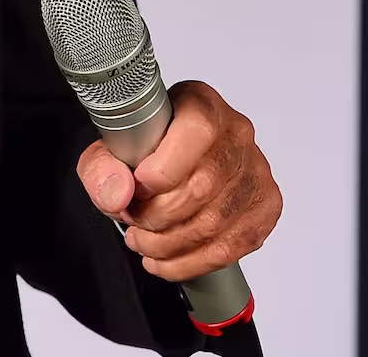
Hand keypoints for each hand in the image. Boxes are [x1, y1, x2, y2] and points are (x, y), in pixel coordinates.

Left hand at [78, 80, 280, 281]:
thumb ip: (102, 167)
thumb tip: (119, 194)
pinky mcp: (265, 206)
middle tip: (132, 219)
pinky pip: (231, 247)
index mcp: (200, 103)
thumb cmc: (143, 147)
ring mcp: (256, 171)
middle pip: (202, 186)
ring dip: (168, 243)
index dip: (161, 170)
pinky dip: (190, 262)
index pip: (196, 132)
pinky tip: (164, 260)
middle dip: (157, 215)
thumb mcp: (109, 148)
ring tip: (142, 241)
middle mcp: (236, 133)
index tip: (135, 189)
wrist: (167, 158)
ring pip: (215, 223)